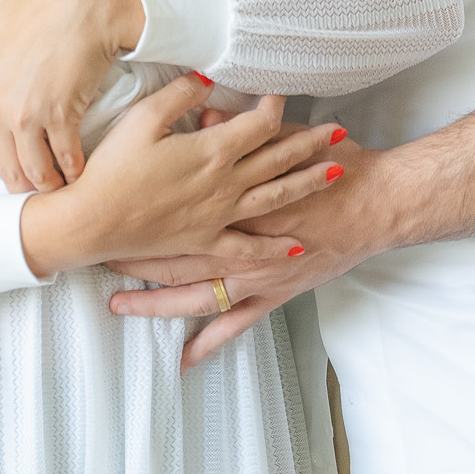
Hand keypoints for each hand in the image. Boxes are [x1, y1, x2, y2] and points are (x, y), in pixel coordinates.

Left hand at [0, 0, 144, 193]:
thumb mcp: (0, 6)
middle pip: (3, 165)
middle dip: (16, 184)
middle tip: (28, 191)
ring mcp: (30, 115)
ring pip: (34, 169)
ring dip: (46, 184)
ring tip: (57, 187)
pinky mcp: (63, 116)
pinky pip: (66, 158)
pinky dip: (73, 170)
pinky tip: (79, 172)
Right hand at [18, 76, 347, 276]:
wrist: (91, 222)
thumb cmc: (112, 169)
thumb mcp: (142, 118)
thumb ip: (179, 94)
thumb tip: (210, 78)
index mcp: (212, 150)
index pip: (260, 123)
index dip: (275, 104)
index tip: (282, 91)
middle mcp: (225, 183)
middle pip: (278, 158)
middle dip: (311, 141)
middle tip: (340, 130)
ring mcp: (219, 215)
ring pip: (275, 197)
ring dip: (308, 183)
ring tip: (337, 172)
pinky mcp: (206, 240)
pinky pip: (248, 246)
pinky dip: (274, 248)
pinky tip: (297, 247)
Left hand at [108, 127, 374, 370]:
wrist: (377, 203)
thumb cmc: (333, 166)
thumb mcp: (286, 135)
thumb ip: (243, 131)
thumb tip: (206, 113)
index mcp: (238, 203)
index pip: (177, 211)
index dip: (141, 215)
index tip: (109, 215)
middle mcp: (241, 244)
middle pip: (176, 256)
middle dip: (135, 260)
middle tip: (97, 262)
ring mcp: (257, 276)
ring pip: (195, 296)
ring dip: (156, 303)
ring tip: (120, 307)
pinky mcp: (275, 295)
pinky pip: (235, 326)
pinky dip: (208, 344)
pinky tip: (183, 360)